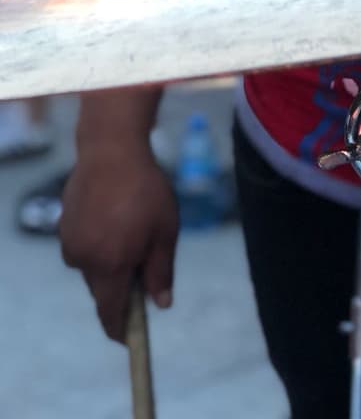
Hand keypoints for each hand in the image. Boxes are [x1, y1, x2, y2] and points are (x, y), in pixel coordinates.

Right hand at [60, 142, 177, 342]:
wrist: (111, 151)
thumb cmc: (147, 191)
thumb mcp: (165, 232)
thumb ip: (161, 271)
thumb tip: (161, 305)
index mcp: (110, 264)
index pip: (110, 311)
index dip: (120, 329)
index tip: (130, 341)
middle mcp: (83, 260)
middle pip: (103, 289)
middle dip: (122, 287)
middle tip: (147, 269)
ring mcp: (69, 243)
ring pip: (93, 267)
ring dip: (112, 262)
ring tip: (134, 231)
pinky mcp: (63, 227)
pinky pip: (85, 247)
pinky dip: (101, 244)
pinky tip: (116, 219)